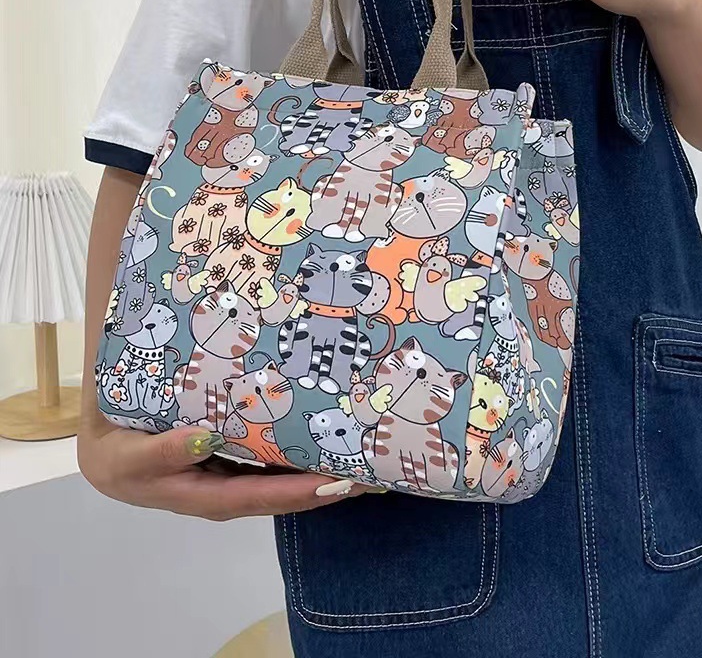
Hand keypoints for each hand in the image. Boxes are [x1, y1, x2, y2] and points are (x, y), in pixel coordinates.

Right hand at [77, 422, 368, 520]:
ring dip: (320, 464)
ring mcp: (233, 472)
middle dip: (326, 484)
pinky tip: (324, 429)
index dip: (301, 493)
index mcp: (206, 498)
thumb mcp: (128, 459)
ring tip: (360, 449)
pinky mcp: (234, 454)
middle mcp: (228, 489)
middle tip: (370, 470)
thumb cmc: (119, 455)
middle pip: (283, 491)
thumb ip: (161, 452)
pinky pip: (271, 452)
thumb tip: (204, 437)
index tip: (339, 483)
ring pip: (282, 472)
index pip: (261, 497)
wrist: (107, 447)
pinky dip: (299, 445)